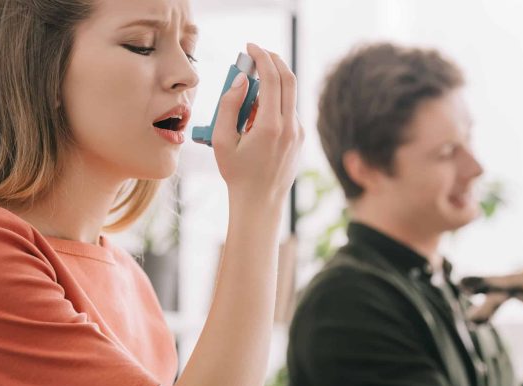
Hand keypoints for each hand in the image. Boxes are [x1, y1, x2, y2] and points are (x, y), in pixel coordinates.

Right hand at [211, 43, 303, 206]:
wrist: (260, 202)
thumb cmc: (237, 174)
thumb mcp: (222, 140)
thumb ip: (229, 105)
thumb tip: (241, 79)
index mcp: (270, 126)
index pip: (272, 78)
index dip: (261, 57)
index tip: (250, 47)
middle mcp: (290, 127)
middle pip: (288, 79)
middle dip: (273, 60)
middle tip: (257, 54)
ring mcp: (298, 133)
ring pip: (289, 96)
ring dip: (273, 84)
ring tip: (248, 95)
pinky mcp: (300, 139)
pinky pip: (289, 111)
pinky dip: (276, 103)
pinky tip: (257, 116)